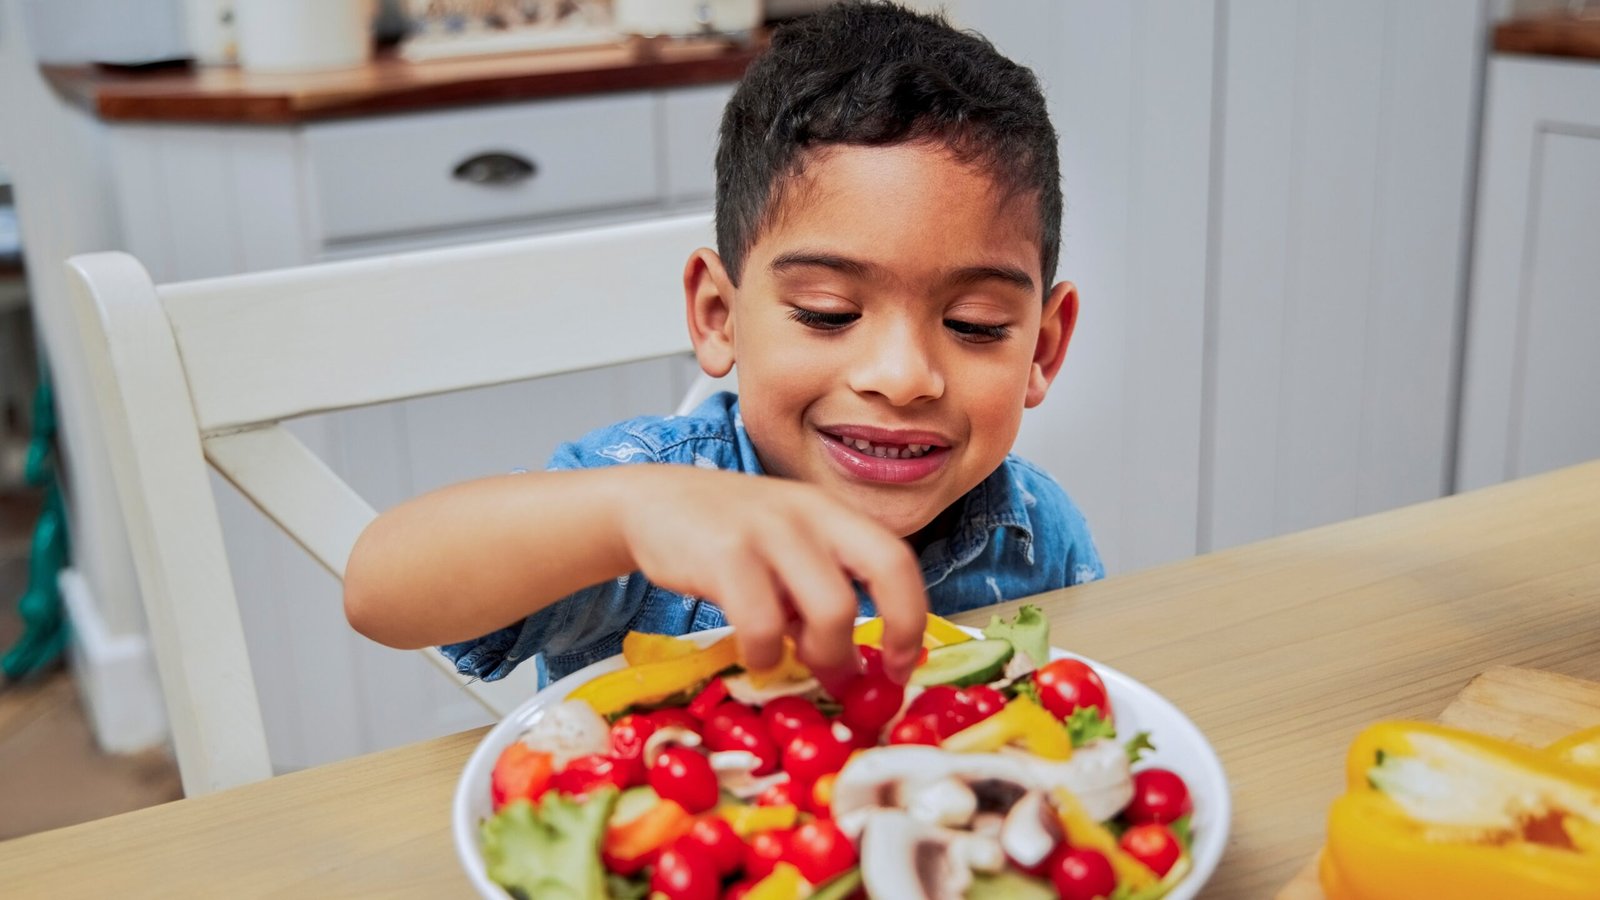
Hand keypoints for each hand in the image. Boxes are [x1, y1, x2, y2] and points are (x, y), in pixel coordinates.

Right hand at [616, 467, 926, 687]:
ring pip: (833, 606)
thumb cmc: (726, 537)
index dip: (912, 617)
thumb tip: (850, 669)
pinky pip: (764, 621)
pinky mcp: (725, 552)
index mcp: (833, 513)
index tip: (901, 666)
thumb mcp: (785, 551)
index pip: (898, 558)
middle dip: (893, 631)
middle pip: (887, 568)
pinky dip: (764, 652)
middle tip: (861, 674)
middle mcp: (812, 512)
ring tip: (794, 662)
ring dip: (823, 654)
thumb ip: (818, 596)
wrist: (650, 503)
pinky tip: (754, 652)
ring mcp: (771, 528)